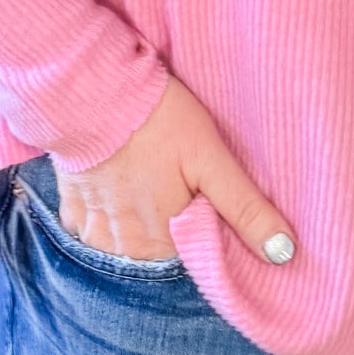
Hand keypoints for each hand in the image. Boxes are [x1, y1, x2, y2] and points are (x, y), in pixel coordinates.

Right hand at [53, 76, 296, 267]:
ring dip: (139, 230)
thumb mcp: (211, 160)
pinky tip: (119, 192)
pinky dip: (107, 220)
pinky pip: (92, 232)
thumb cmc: (158, 122)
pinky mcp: (70, 210)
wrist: (91, 90)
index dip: (205, 239)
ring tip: (150, 191)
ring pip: (124, 248)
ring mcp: (93, 231)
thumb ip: (245, 209)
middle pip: (158, 258)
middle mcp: (124, 249)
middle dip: (172, 236)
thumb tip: (283, 253)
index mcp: (162, 244)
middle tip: (178, 194)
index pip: (193, 263)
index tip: (210, 213)